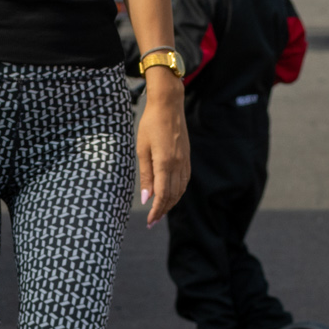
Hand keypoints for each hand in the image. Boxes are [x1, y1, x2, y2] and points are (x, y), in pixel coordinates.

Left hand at [135, 71, 189, 225]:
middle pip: (172, 196)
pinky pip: (185, 180)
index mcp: (165, 163)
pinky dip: (177, 192)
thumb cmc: (150, 124)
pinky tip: (170, 194)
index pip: (162, 195)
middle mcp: (178, 165)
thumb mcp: (142, 149)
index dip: (156, 211)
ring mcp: (185, 161)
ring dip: (171, 203)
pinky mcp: (187, 157)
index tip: (149, 221)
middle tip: (152, 222)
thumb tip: (146, 198)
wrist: (169, 106)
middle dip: (162, 211)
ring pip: (180, 190)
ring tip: (160, 211)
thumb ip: (146, 175)